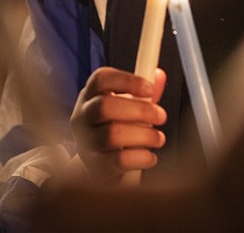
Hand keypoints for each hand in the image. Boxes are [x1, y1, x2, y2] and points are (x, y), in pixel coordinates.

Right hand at [70, 66, 166, 180]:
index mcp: (89, 96)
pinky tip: (150, 156)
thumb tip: (158, 76)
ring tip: (158, 138)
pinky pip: (120, 160)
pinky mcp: (95, 166)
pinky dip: (141, 157)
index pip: (101, 78)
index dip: (127, 80)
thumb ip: (142, 92)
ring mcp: (86, 142)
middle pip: (105, 106)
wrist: (100, 166)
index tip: (150, 89)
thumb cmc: (115, 129)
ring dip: (145, 135)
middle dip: (140, 110)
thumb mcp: (126, 107)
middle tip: (161, 116)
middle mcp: (82, 117)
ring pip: (113, 134)